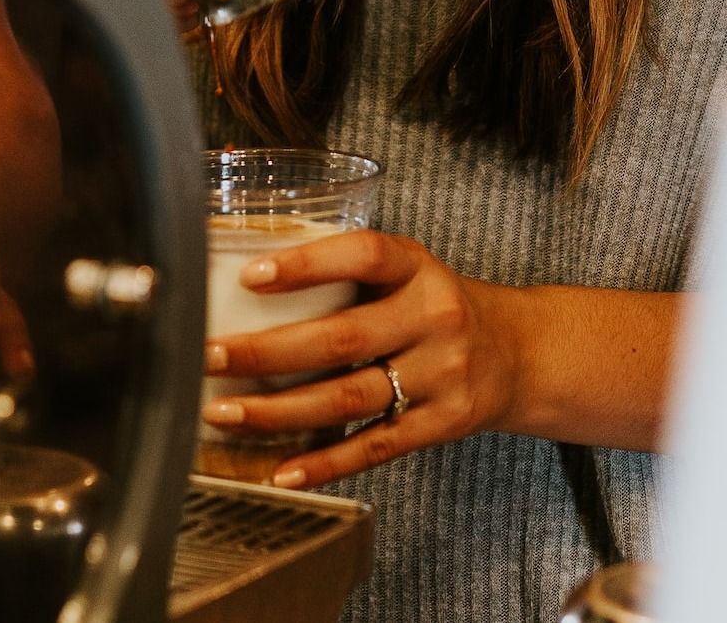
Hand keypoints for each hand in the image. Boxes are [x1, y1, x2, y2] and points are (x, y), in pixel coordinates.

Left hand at [200, 230, 527, 489]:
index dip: (307, 264)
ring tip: (224, 412)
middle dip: (268, 351)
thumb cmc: (437, 307)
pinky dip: (323, 462)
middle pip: (342, 338)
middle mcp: (433, 318)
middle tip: (210, 356)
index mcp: (419, 268)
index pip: (364, 255)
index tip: (251, 275)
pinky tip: (280, 470)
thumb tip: (249, 282)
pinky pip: (373, 447)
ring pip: (348, 398)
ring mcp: (440, 375)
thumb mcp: (410, 272)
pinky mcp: (441, 424)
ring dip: (278, 411)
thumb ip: (349, 275)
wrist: (516, 354)